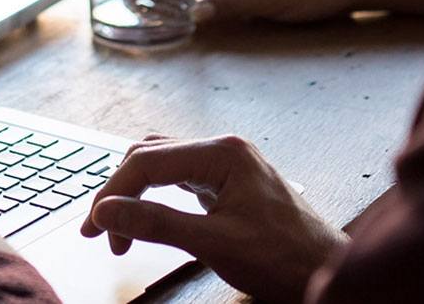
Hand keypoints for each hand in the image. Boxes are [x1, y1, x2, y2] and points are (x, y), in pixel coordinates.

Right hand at [80, 135, 346, 303]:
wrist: (327, 272)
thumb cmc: (286, 258)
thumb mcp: (214, 243)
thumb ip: (157, 224)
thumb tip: (107, 212)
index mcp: (223, 153)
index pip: (147, 161)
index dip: (114, 193)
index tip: (96, 227)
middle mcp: (224, 150)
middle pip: (149, 157)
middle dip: (119, 193)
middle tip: (100, 232)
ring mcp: (227, 165)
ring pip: (162, 165)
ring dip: (135, 194)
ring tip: (118, 229)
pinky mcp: (228, 183)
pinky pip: (179, 178)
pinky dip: (155, 197)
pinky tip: (148, 217)